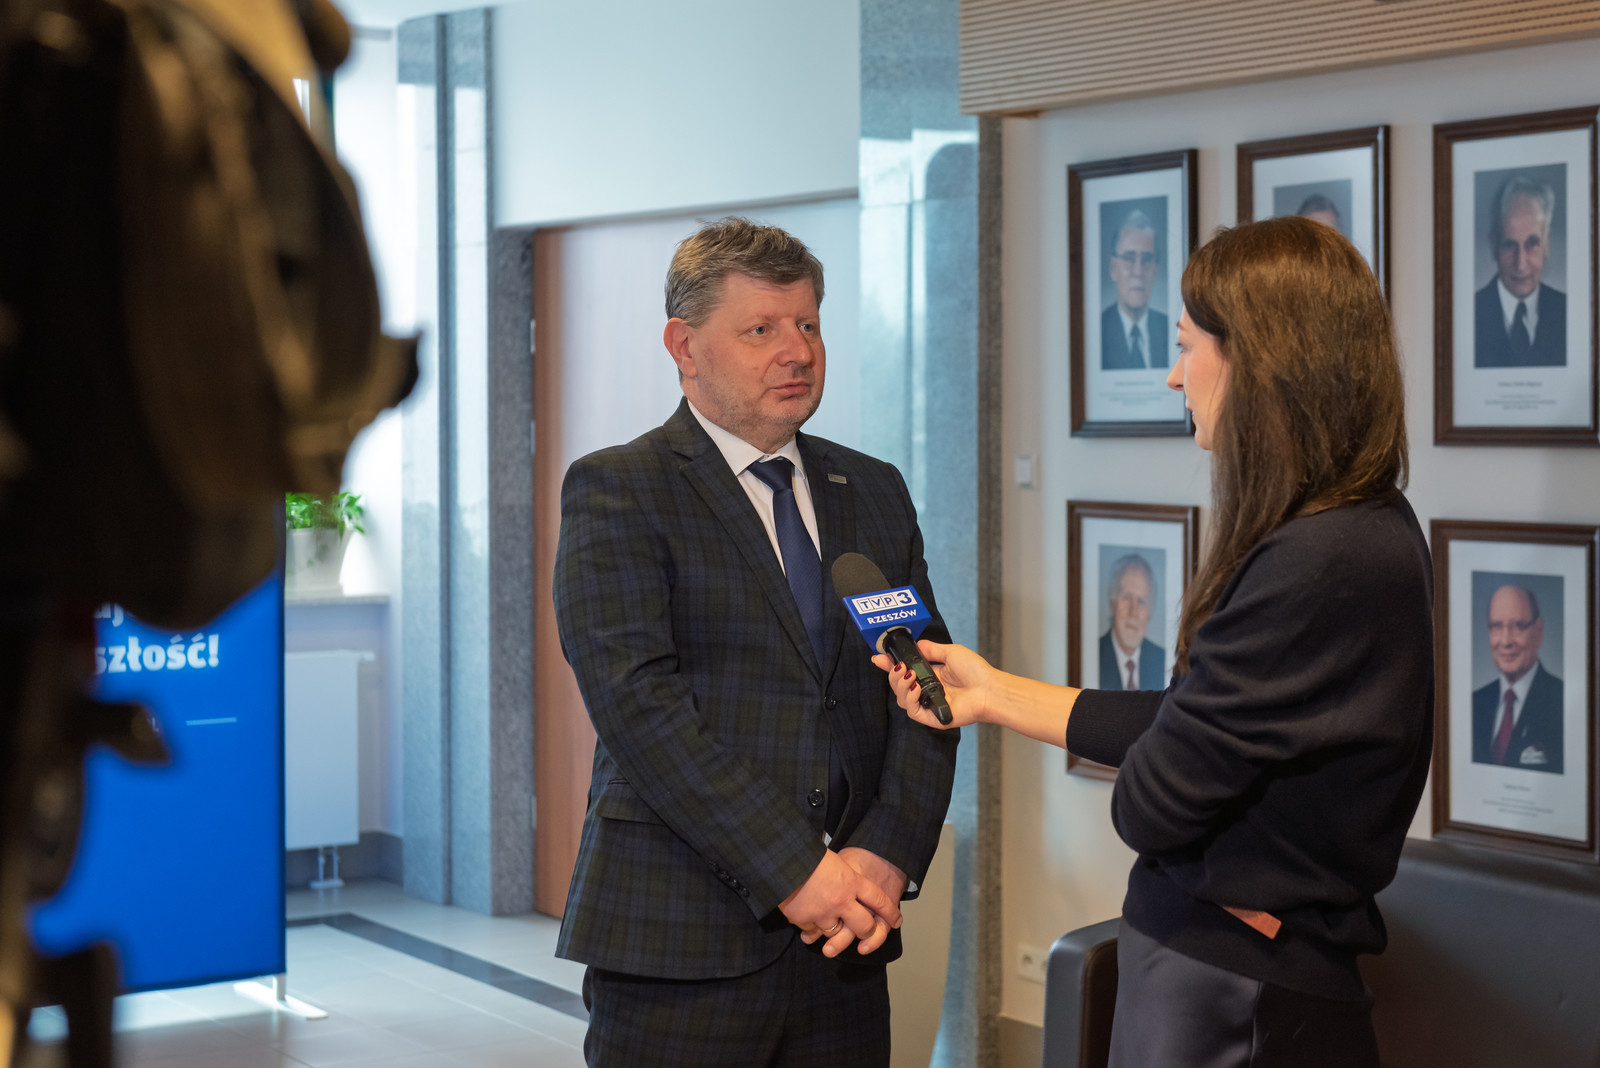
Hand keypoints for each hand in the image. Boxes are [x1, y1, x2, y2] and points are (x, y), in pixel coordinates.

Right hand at [779, 849, 901, 957]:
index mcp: (852, 881)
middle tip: (863, 930)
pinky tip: (805, 915)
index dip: (890, 912)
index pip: (879, 900)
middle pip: (864, 926)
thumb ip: (846, 879)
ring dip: (833, 928)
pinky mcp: (804, 920)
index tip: (897, 920)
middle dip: (866, 931)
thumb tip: (852, 889)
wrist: (780, 859)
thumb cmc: (807, 854)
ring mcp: (823, 913)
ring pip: (837, 933)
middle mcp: (842, 900)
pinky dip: (810, 927)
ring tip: (825, 917)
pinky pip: (812, 931)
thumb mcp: (835, 861)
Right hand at [872, 639, 993, 729]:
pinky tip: (915, 687)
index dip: (890, 665)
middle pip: (899, 685)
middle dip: (892, 674)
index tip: (878, 657)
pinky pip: (911, 711)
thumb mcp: (951, 653)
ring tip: (908, 674)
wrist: (989, 690)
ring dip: (900, 685)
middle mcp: (927, 691)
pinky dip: (909, 698)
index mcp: (931, 676)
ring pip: (901, 698)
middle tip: (898, 665)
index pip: (905, 671)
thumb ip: (931, 650)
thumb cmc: (976, 672)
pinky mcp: (931, 717)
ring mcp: (928, 705)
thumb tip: (916, 644)